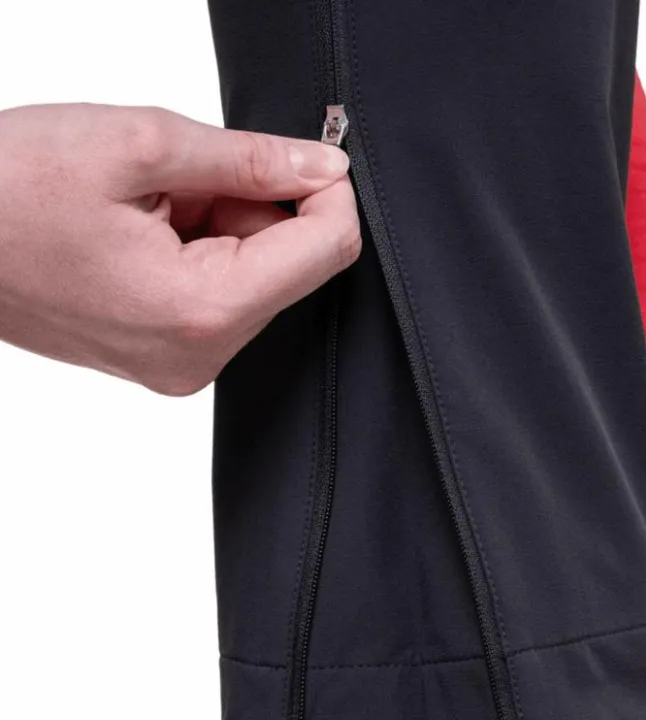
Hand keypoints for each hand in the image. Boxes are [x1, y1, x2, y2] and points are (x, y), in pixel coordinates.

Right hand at [0, 103, 360, 393]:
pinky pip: (221, 298)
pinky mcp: (167, 360)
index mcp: (200, 311)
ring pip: (256, 279)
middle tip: (184, 176)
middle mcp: (199, 357)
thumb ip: (250, 158)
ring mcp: (182, 366)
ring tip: (150, 205)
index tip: (312, 154)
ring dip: (224, 226)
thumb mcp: (137, 145)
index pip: (325, 251)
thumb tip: (324, 168)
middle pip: (291, 267)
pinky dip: (203, 252)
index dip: (330, 193)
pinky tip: (148, 231)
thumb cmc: (6, 188)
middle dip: (257, 206)